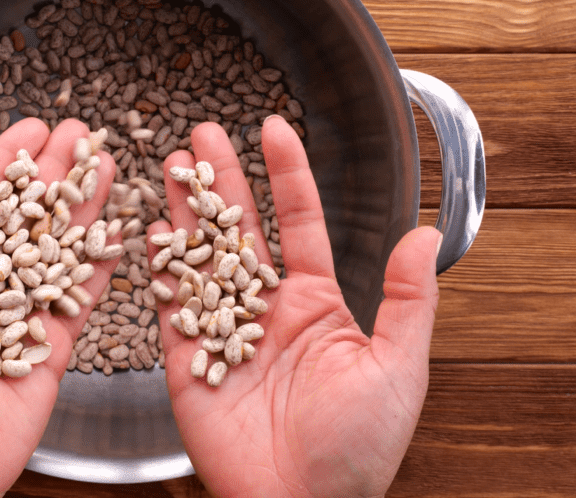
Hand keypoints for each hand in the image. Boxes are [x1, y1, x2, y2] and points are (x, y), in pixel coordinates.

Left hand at [0, 118, 118, 497]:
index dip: (6, 162)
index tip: (33, 127)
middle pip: (25, 216)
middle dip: (55, 173)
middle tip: (85, 132)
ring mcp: (16, 317)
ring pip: (56, 249)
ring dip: (82, 207)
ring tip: (108, 164)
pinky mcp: (47, 352)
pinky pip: (77, 301)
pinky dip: (97, 267)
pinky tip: (117, 234)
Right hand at [150, 116, 440, 497]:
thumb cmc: (359, 449)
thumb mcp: (399, 368)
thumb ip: (408, 299)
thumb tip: (425, 233)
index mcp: (316, 304)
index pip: (298, 221)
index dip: (287, 173)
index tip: (275, 127)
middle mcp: (266, 309)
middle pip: (238, 228)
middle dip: (220, 178)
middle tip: (201, 133)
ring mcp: (224, 332)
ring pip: (200, 256)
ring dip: (185, 210)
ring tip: (170, 161)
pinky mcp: (188, 363)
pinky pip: (170, 307)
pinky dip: (158, 269)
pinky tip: (150, 230)